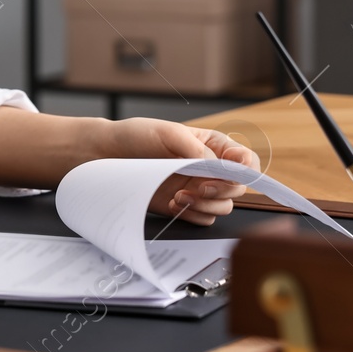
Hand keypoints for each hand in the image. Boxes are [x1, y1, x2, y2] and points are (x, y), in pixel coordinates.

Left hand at [101, 117, 261, 226]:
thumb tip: (217, 166)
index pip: (245, 161)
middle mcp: (209, 170)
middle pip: (237, 189)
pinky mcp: (183, 206)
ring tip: (180, 196)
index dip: (245, 170)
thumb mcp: (167, 133)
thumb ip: (195, 148)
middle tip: (199, 187)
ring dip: (206, 205)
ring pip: (222, 207)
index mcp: (213, 146)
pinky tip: (173, 203)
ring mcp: (197, 189)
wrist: (107, 154)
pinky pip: (203, 218)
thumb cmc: (136, 136)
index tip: (231, 173)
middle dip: (221, 190)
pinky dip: (193, 215)